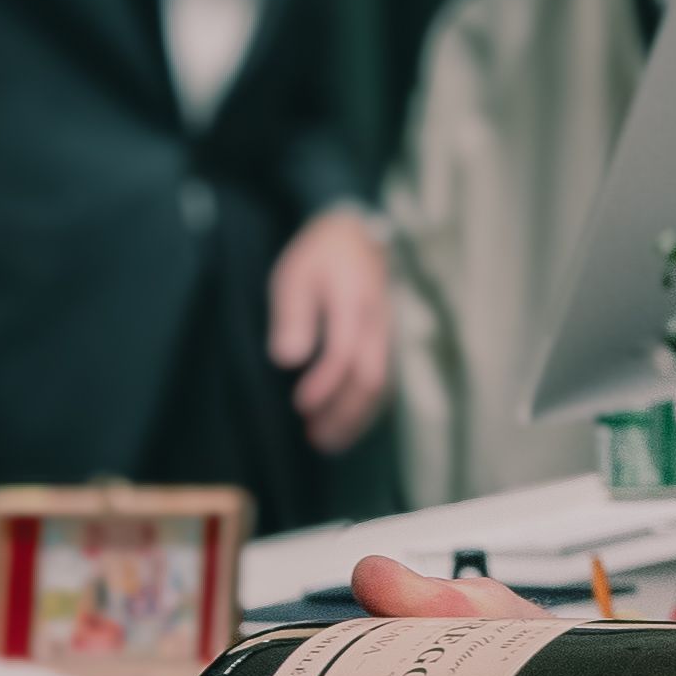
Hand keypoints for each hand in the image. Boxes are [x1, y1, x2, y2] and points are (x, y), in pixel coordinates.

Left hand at [265, 202, 395, 455]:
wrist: (355, 234)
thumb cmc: (320, 257)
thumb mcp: (295, 276)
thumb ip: (293, 317)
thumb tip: (288, 359)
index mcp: (353, 303)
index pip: (344, 353)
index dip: (324, 384)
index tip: (300, 404)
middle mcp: (377, 323)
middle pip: (370, 379)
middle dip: (344, 413)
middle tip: (315, 438)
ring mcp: (387, 334)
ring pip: (382, 386)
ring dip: (356, 418)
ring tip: (327, 441)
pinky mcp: (387, 342)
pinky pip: (384, 381)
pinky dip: (366, 408)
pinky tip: (346, 423)